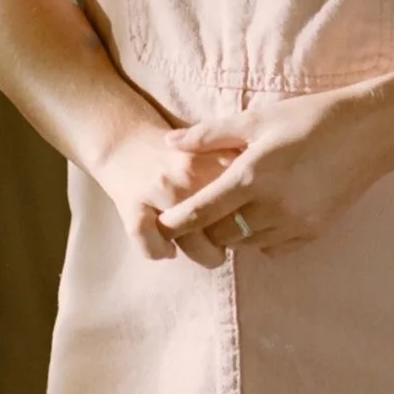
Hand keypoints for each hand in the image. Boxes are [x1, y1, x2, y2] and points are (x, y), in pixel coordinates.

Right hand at [94, 119, 247, 261]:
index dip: (253, 216)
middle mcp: (186, 175)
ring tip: (212, 255)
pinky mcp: (131, 205)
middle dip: (232, 239)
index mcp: (210, 158)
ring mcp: (158, 191)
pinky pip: (150, 242)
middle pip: (220, 223)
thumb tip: (270, 201)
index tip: (256, 221)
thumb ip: (239, 169)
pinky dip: (159, 251)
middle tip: (236, 242)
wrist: (123, 137)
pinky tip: (168, 251)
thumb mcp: (212, 149)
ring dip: (204, 253)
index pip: (242, 198)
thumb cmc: (175, 150)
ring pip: (189, 238)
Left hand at [154, 92, 386, 257]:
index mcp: (251, 176)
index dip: (175, 222)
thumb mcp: (257, 118)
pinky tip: (267, 213)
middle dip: (206, 227)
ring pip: (247, 243)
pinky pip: (274, 248)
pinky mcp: (314, 231)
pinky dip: (262, 237)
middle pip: (221, 235)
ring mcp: (295, 223)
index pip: (200, 212)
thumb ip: (209, 135)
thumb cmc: (310, 118)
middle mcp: (271, 207)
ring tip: (238, 206)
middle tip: (203, 210)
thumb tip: (170, 142)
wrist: (369, 133)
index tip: (161, 223)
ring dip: (235, 231)